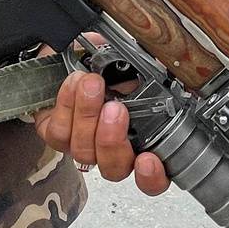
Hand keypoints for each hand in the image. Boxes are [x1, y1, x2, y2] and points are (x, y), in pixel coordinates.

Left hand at [35, 65, 170, 195]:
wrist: (73, 50)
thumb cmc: (109, 63)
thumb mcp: (139, 65)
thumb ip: (158, 74)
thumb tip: (173, 73)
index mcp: (140, 140)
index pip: (152, 178)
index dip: (152, 177)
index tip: (148, 160)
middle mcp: (111, 149)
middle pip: (114, 169)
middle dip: (112, 140)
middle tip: (115, 109)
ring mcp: (82, 145)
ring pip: (84, 152)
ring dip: (88, 116)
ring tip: (92, 84)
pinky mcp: (55, 135)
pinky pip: (59, 133)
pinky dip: (66, 105)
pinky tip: (74, 83)